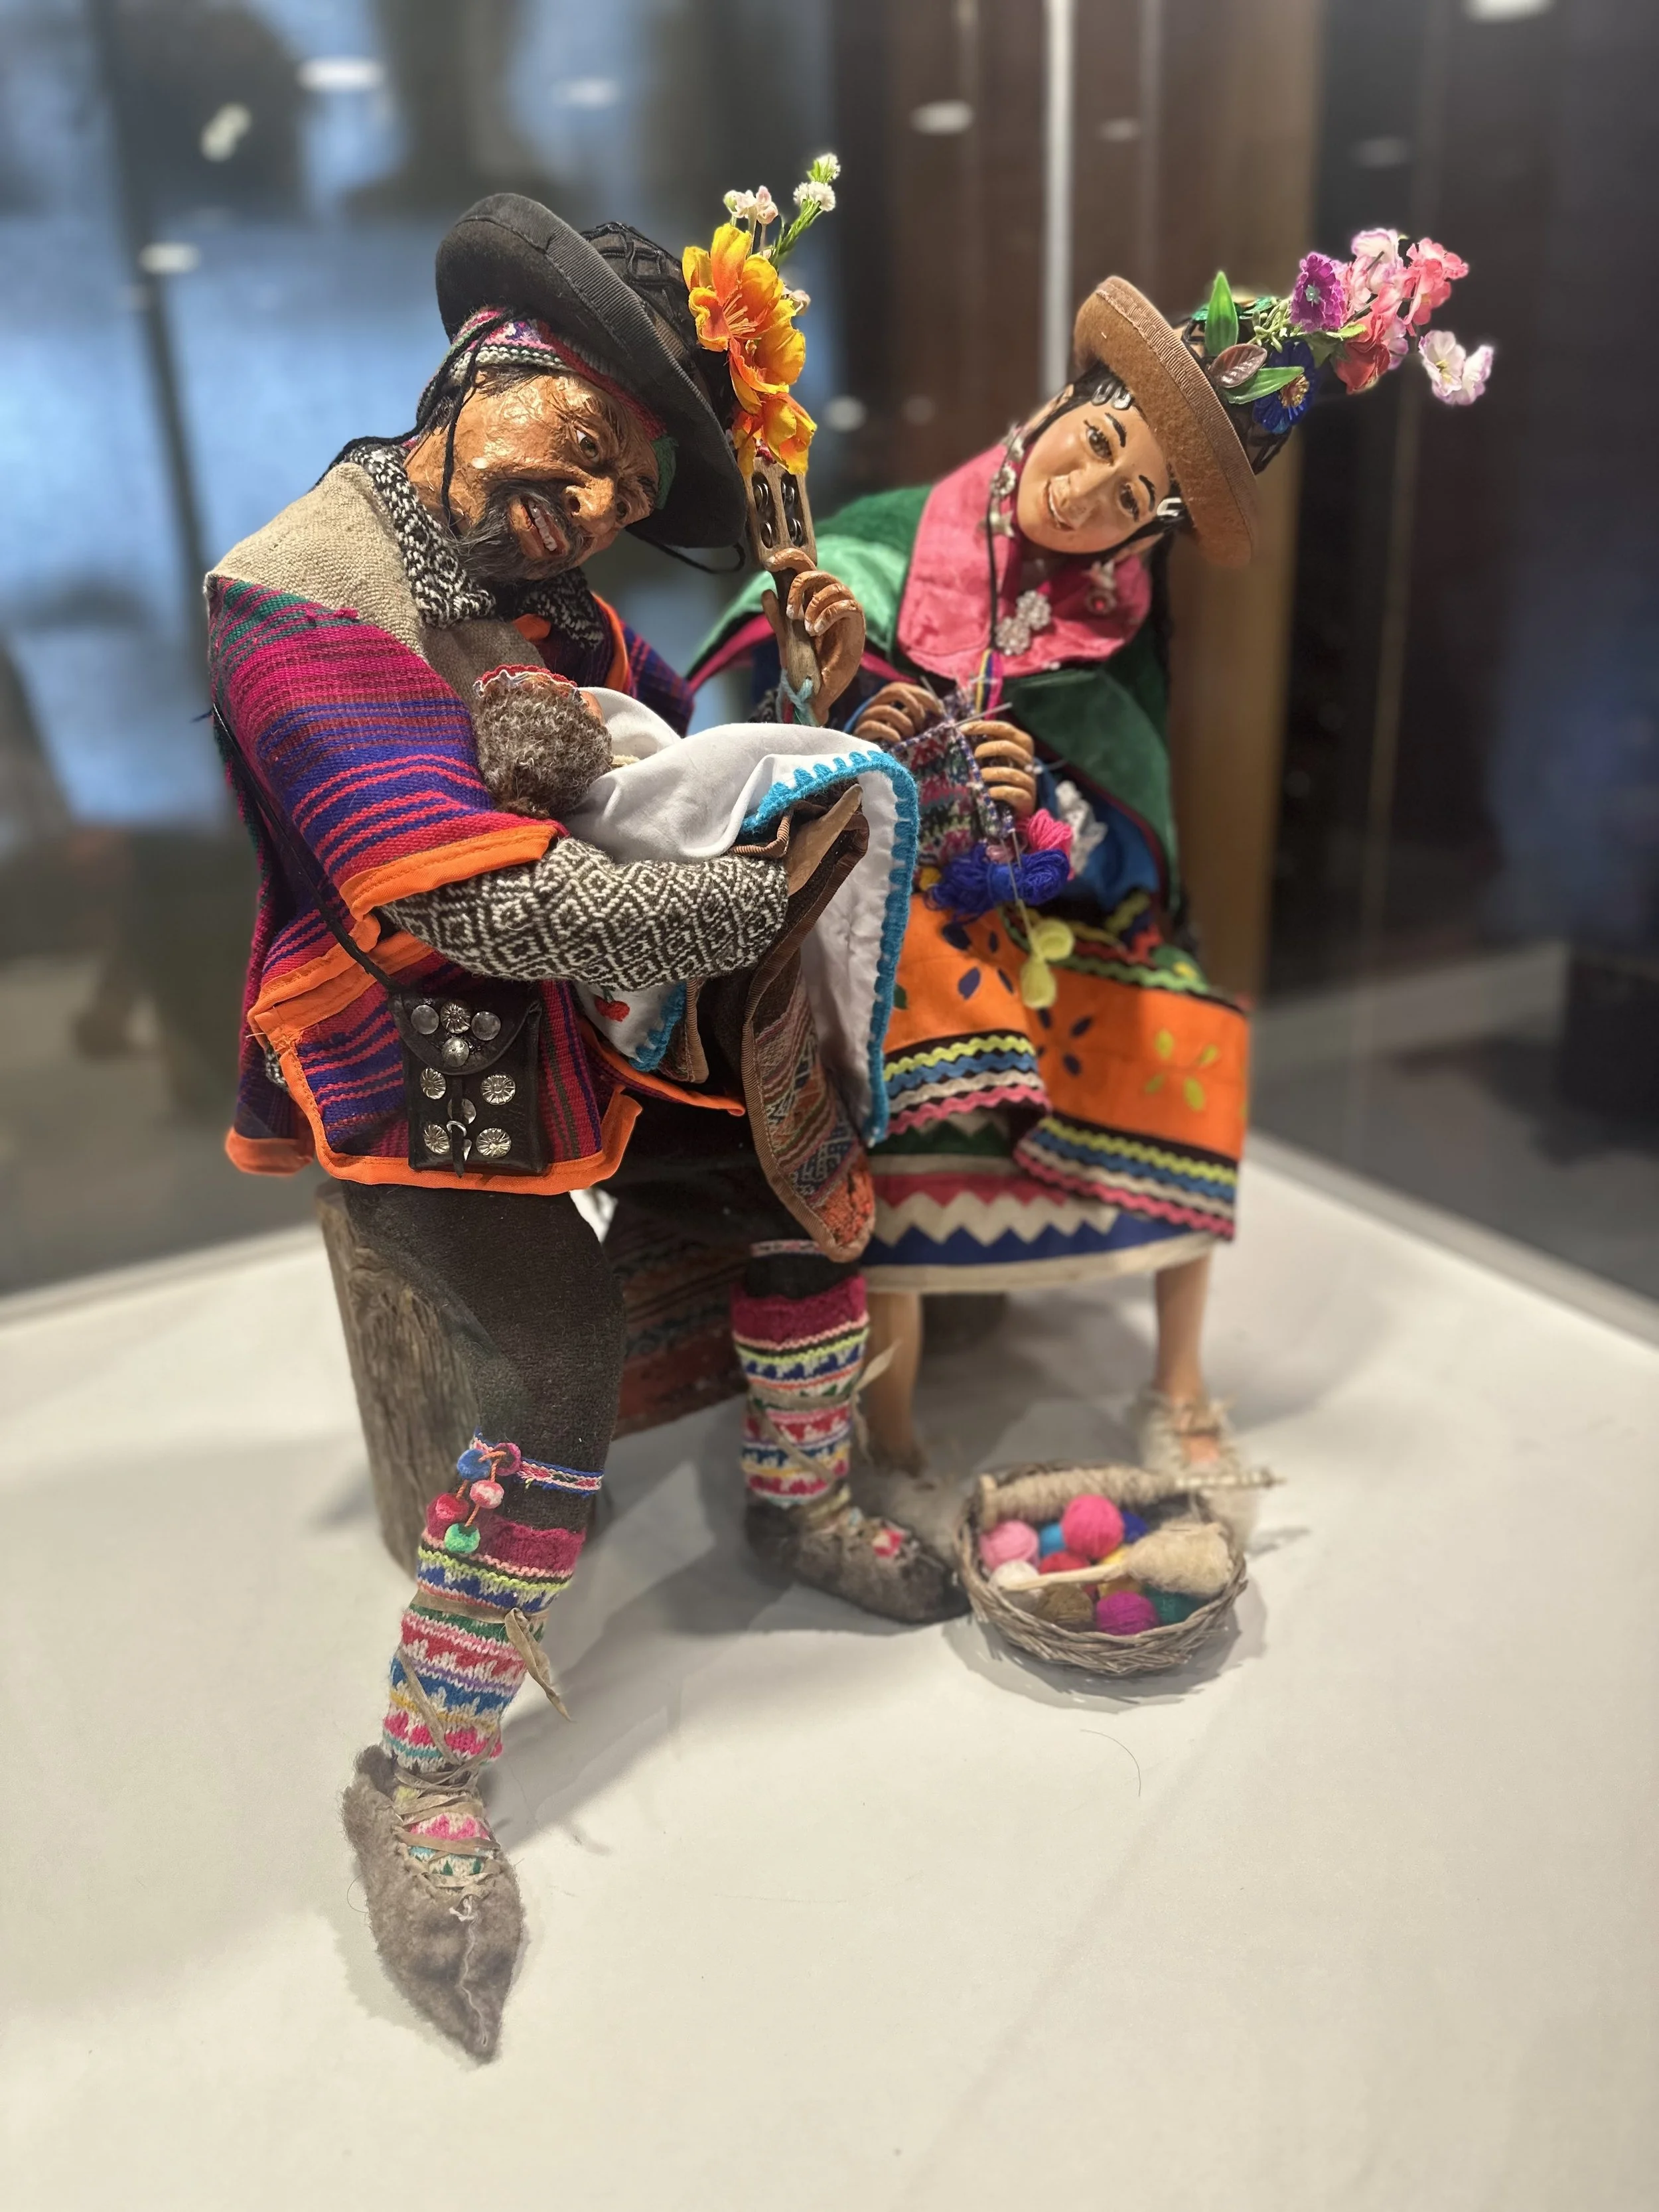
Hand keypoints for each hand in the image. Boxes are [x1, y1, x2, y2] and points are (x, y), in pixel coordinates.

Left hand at [761, 550, 865, 714]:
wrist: (821, 690)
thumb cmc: (807, 662)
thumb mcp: (786, 639)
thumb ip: (777, 618)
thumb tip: (766, 592)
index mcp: (812, 597)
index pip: (803, 567)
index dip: (787, 558)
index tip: (770, 564)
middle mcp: (829, 598)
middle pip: (816, 571)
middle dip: (799, 586)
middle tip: (790, 611)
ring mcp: (844, 607)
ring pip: (832, 585)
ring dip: (813, 604)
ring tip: (805, 627)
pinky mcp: (856, 621)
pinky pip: (846, 604)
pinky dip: (827, 614)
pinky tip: (816, 630)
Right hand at [854, 682, 943, 747]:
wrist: (866, 757)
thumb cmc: (891, 741)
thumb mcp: (907, 726)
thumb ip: (918, 717)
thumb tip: (940, 708)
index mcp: (887, 700)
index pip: (905, 688)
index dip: (924, 696)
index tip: (939, 711)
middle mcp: (876, 704)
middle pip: (894, 691)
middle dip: (913, 706)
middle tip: (921, 724)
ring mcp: (867, 717)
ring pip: (887, 710)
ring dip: (904, 723)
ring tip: (910, 736)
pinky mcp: (861, 731)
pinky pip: (875, 726)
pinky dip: (890, 733)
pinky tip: (898, 741)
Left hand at [963, 718, 1036, 817]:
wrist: (1022, 800)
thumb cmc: (1006, 773)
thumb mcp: (999, 756)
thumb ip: (988, 743)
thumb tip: (964, 731)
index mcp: (1022, 743)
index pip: (1004, 728)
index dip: (983, 726)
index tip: (962, 729)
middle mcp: (1027, 758)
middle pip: (1008, 747)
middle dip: (987, 749)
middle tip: (974, 755)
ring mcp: (1028, 778)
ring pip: (1010, 772)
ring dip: (991, 773)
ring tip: (980, 776)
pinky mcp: (1026, 796)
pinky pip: (1011, 792)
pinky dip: (997, 791)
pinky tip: (989, 792)